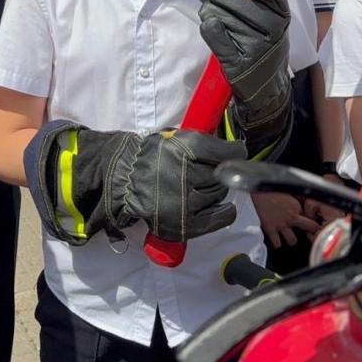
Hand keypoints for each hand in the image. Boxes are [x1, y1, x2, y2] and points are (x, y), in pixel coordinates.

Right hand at [116, 129, 247, 241]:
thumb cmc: (152, 156)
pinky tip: (221, 207)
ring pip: (218, 194)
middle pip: (222, 174)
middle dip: (220, 171)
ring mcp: (186, 202)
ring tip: (202, 186)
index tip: (237, 151)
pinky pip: (218, 218)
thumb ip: (202, 142)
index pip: (226, 152)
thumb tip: (235, 150)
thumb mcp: (175, 138)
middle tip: (209, 170)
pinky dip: (224, 212)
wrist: (124, 180)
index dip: (235, 151)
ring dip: (216, 190)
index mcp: (185, 148)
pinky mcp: (184, 224)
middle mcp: (187, 175)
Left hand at [197, 0, 291, 157]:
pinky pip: (215, 34)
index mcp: (283, 18)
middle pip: (235, 0)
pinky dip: (208, 27)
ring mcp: (255, 49)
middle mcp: (273, 33)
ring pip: (220, 15)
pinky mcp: (238, 64)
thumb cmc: (265, 48)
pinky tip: (210, 26)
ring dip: (208, 11)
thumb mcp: (273, 24)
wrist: (267, 91)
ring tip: (211, 14)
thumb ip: (258, 1)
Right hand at [252, 191, 319, 248]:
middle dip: (309, 232)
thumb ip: (296, 198)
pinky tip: (276, 239)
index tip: (311, 223)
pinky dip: (277, 243)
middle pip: (308, 229)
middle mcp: (291, 217)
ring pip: (292, 240)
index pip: (310, 217)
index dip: (312, 221)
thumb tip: (304, 201)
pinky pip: (277, 243)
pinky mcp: (270, 229)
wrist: (255, 189)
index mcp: (296, 206)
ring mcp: (280, 224)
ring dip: (291, 239)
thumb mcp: (287, 190)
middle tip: (307, 234)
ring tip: (288, 236)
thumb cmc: (270, 188)